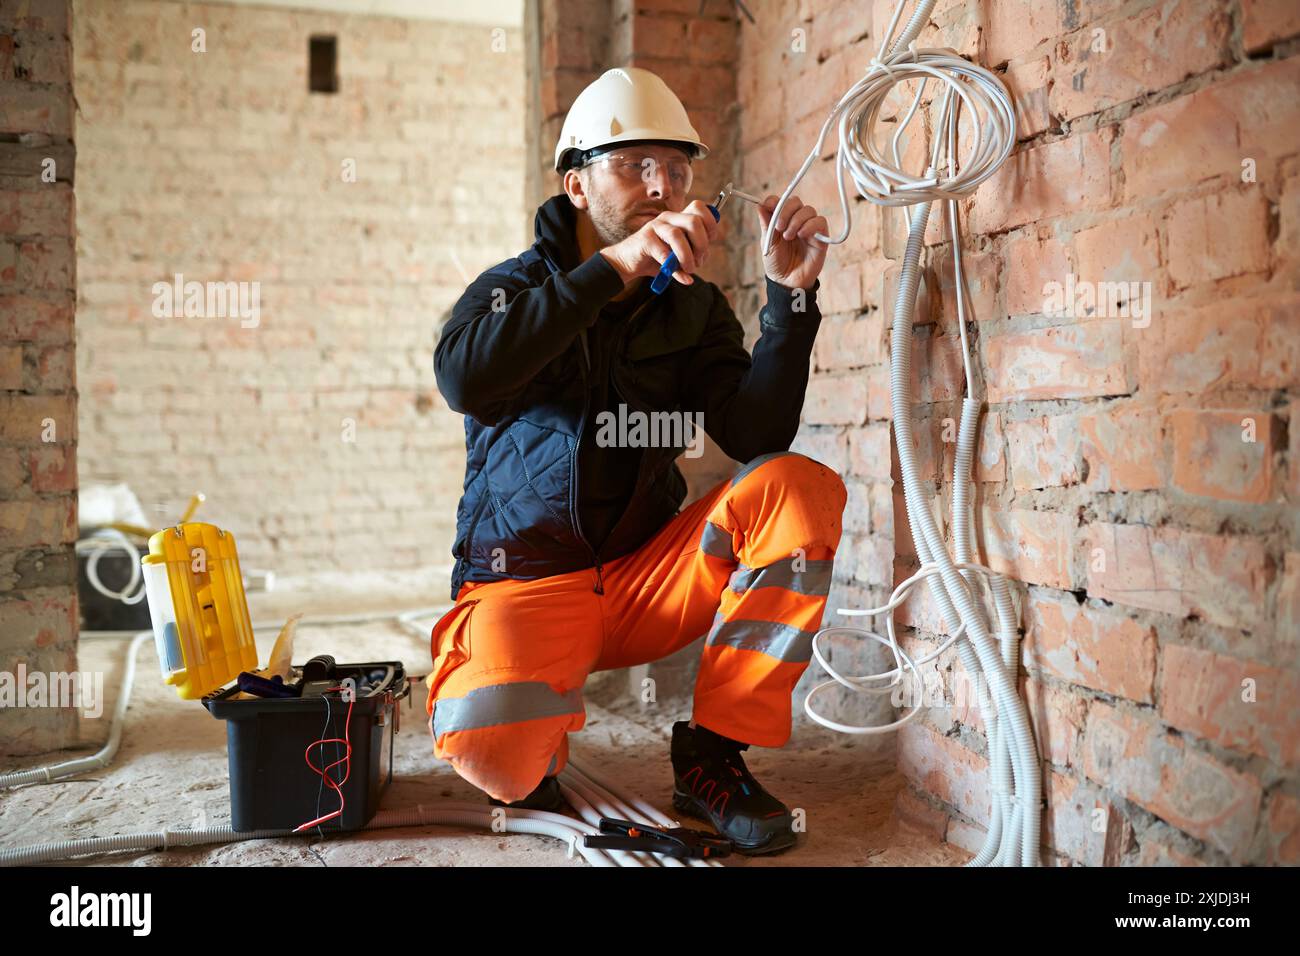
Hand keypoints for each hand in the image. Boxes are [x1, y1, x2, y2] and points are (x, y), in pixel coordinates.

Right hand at [600, 200, 721, 286]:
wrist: (628, 263)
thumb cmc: (656, 258)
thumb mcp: (679, 255)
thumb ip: (692, 253)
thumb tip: (701, 260)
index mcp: (678, 218)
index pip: (699, 208)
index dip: (710, 224)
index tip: (710, 242)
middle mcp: (668, 218)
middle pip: (693, 221)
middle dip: (701, 244)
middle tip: (698, 261)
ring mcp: (655, 227)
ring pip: (677, 235)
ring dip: (687, 256)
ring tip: (688, 269)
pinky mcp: (645, 239)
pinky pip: (664, 253)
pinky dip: (673, 268)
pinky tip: (677, 275)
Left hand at [757, 194, 828, 289]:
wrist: (786, 282)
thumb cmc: (776, 263)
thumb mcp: (767, 242)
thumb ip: (766, 223)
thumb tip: (760, 204)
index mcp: (782, 220)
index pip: (781, 201)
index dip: (775, 201)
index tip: (769, 206)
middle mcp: (796, 221)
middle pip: (795, 202)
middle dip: (786, 211)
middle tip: (779, 227)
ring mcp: (809, 228)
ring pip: (808, 210)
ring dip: (796, 221)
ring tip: (788, 236)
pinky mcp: (821, 237)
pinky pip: (820, 221)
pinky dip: (810, 225)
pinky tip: (801, 235)